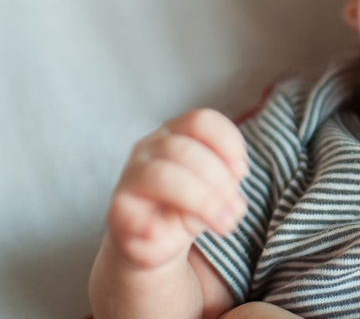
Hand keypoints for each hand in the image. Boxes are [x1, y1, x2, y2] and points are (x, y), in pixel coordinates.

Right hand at [105, 109, 248, 269]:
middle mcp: (149, 148)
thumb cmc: (189, 205)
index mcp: (175, 133)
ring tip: (222, 224)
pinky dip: (151, 226)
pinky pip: (129, 215)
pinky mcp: (116, 212)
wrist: (153, 239)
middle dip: (218, 182)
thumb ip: (224, 186)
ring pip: (162, 175)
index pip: (200, 121)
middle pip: (184, 150)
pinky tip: (164, 235)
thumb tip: (228, 204)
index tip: (243, 172)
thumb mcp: (215, 191)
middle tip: (235, 211)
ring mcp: (129, 178)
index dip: (227, 142)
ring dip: (201, 202)